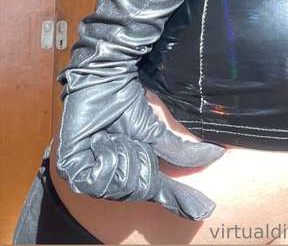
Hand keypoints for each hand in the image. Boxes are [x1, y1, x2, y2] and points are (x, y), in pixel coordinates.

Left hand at [56, 76, 224, 218]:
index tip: (205, 209)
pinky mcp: (70, 167)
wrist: (106, 79)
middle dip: (140, 159)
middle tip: (128, 137)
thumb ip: (179, 153)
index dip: (177, 199)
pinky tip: (100, 140)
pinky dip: (108, 155)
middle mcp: (103, 179)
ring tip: (113, 135)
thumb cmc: (124, 103)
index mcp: (122, 173)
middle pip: (137, 190)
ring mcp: (84, 175)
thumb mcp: (155, 133)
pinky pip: (99, 179)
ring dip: (125, 154)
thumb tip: (215, 155)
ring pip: (120, 186)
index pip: (152, 191)